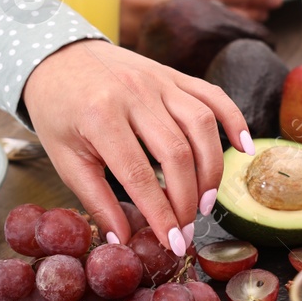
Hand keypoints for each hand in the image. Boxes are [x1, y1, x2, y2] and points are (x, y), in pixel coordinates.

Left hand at [22, 39, 251, 249]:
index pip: (140, 176)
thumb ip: (96, 201)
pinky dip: (234, 120)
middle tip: (187, 227)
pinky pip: (213, 95)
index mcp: (101, 117)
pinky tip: (244, 149)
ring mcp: (158, 81)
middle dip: (187, 199)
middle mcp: (134, 94)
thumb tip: (123, 241)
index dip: (161, 214)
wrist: (58, 57)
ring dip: (211, 169)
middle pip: (177, 153)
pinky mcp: (173, 75)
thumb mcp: (66, 160)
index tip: (173, 243)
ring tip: (206, 202)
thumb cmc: (58, 112)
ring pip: (201, 125)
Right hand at [119, 0, 280, 44]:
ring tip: (237, 29)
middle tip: (261, 17)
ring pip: (189, 36)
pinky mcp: (124, 43)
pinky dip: (186, 44)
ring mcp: (136, 25)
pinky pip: (164, 48)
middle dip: (240, 17)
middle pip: (209, 15)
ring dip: (216, 33)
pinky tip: (200, 42)